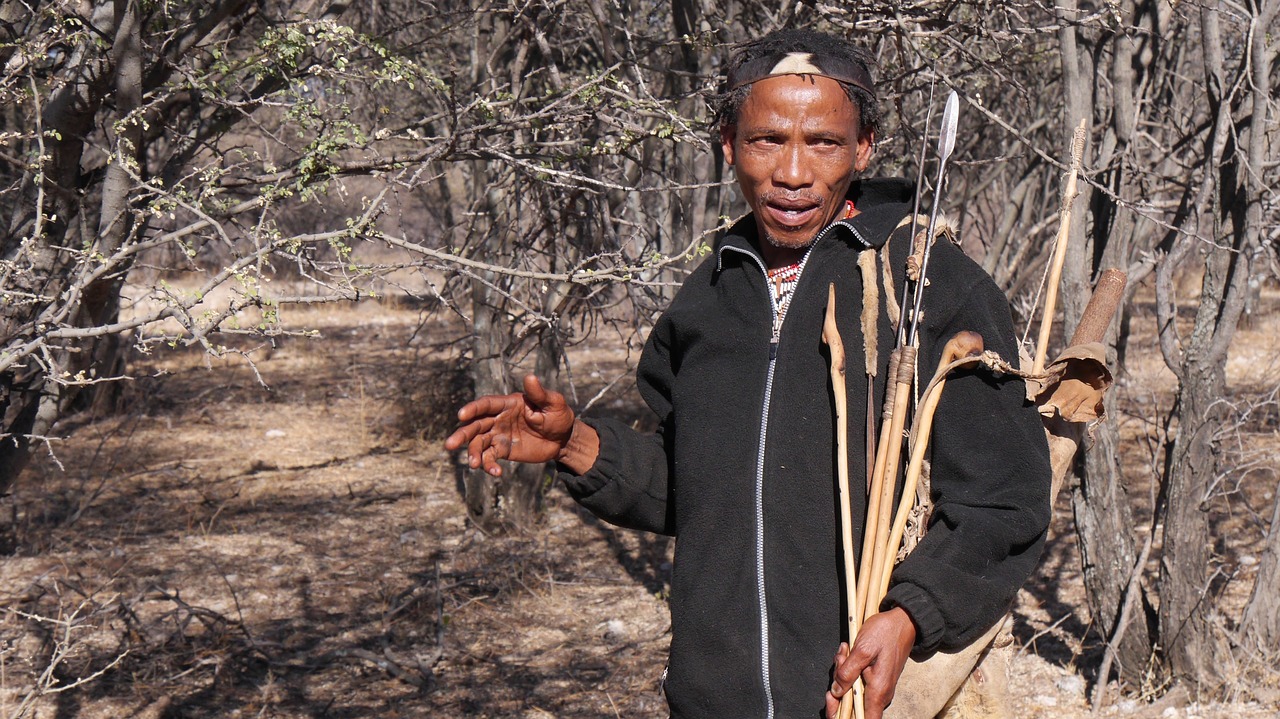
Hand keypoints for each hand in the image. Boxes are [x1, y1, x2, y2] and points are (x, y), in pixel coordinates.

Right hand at [443, 374, 577, 475]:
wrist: (563, 439)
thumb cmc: (559, 416)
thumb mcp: (553, 403)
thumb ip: (539, 393)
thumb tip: (530, 377)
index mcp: (508, 404)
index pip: (486, 404)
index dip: (473, 409)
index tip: (461, 415)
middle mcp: (498, 419)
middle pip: (475, 425)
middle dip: (462, 435)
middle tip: (449, 445)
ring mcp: (499, 435)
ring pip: (478, 444)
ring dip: (473, 454)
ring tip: (474, 465)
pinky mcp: (503, 450)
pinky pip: (490, 458)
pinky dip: (489, 466)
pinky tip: (496, 473)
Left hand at [825, 607, 916, 718]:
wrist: (904, 621)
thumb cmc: (886, 633)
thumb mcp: (863, 649)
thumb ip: (848, 672)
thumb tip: (836, 691)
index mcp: (878, 691)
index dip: (843, 716)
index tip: (832, 701)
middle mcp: (880, 694)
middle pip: (852, 705)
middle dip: (838, 687)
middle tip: (839, 662)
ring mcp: (878, 688)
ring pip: (852, 691)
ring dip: (842, 674)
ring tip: (844, 653)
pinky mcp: (875, 680)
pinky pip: (857, 681)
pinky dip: (848, 669)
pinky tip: (847, 653)